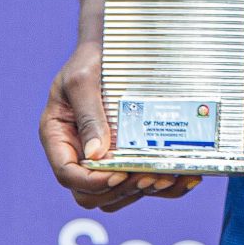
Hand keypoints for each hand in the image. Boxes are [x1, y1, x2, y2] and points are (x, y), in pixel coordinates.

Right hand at [39, 31, 201, 211]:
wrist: (112, 48)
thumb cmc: (91, 60)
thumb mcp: (83, 81)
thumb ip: (89, 116)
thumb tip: (95, 155)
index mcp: (58, 138)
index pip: (67, 174)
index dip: (91, 181)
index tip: (117, 173)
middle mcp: (78, 154)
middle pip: (90, 194)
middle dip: (119, 190)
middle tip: (147, 176)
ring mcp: (104, 160)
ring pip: (117, 196)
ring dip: (142, 191)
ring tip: (166, 176)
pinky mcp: (128, 158)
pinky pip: (142, 184)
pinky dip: (164, 188)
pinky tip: (185, 178)